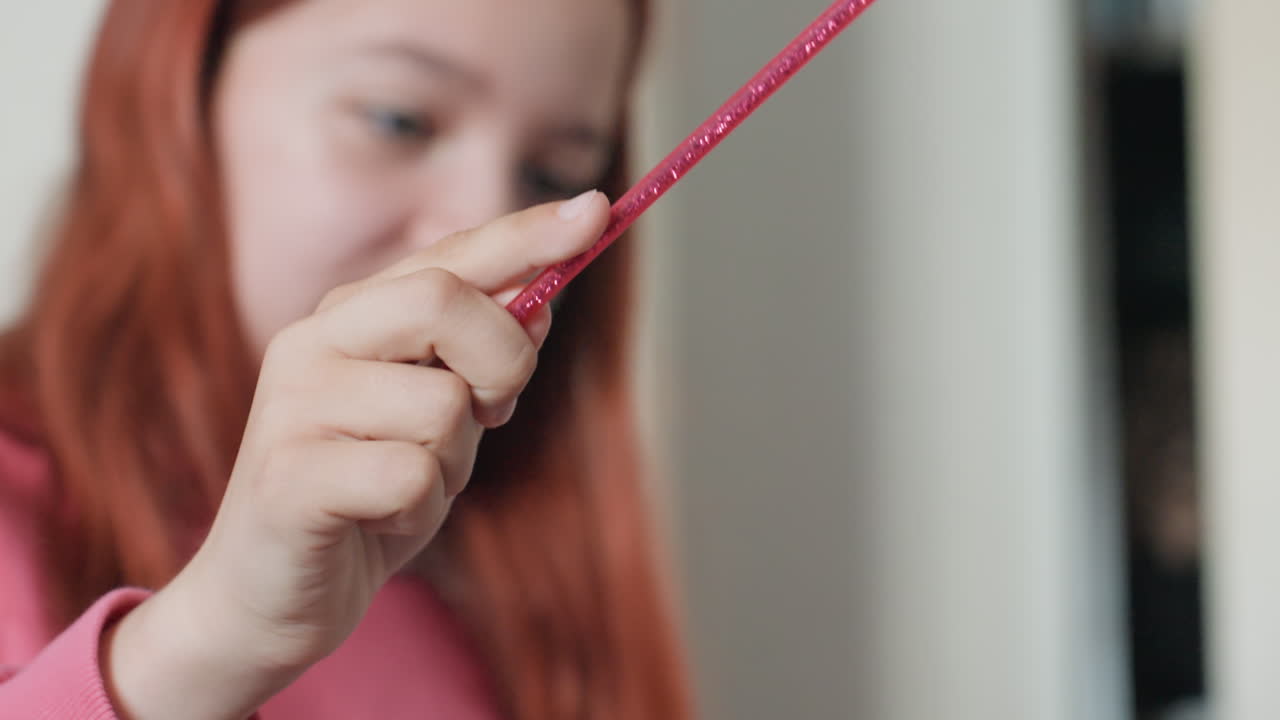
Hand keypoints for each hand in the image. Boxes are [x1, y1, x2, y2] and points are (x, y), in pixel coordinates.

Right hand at [102, 191, 608, 719]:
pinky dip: (420, 509)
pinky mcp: (289, 477)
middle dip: (502, 360)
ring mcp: (294, 406)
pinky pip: (412, 475)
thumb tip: (543, 303)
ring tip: (405, 487)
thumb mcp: (439, 419)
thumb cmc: (366, 496)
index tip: (599, 209)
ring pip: (443, 405)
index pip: (450, 256)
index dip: (527, 233)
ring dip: (452, 462)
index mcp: (351, 316)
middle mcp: (313, 342)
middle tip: (492, 411)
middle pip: (445, 301)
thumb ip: (480, 360)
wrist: (269, 596)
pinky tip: (380, 520)